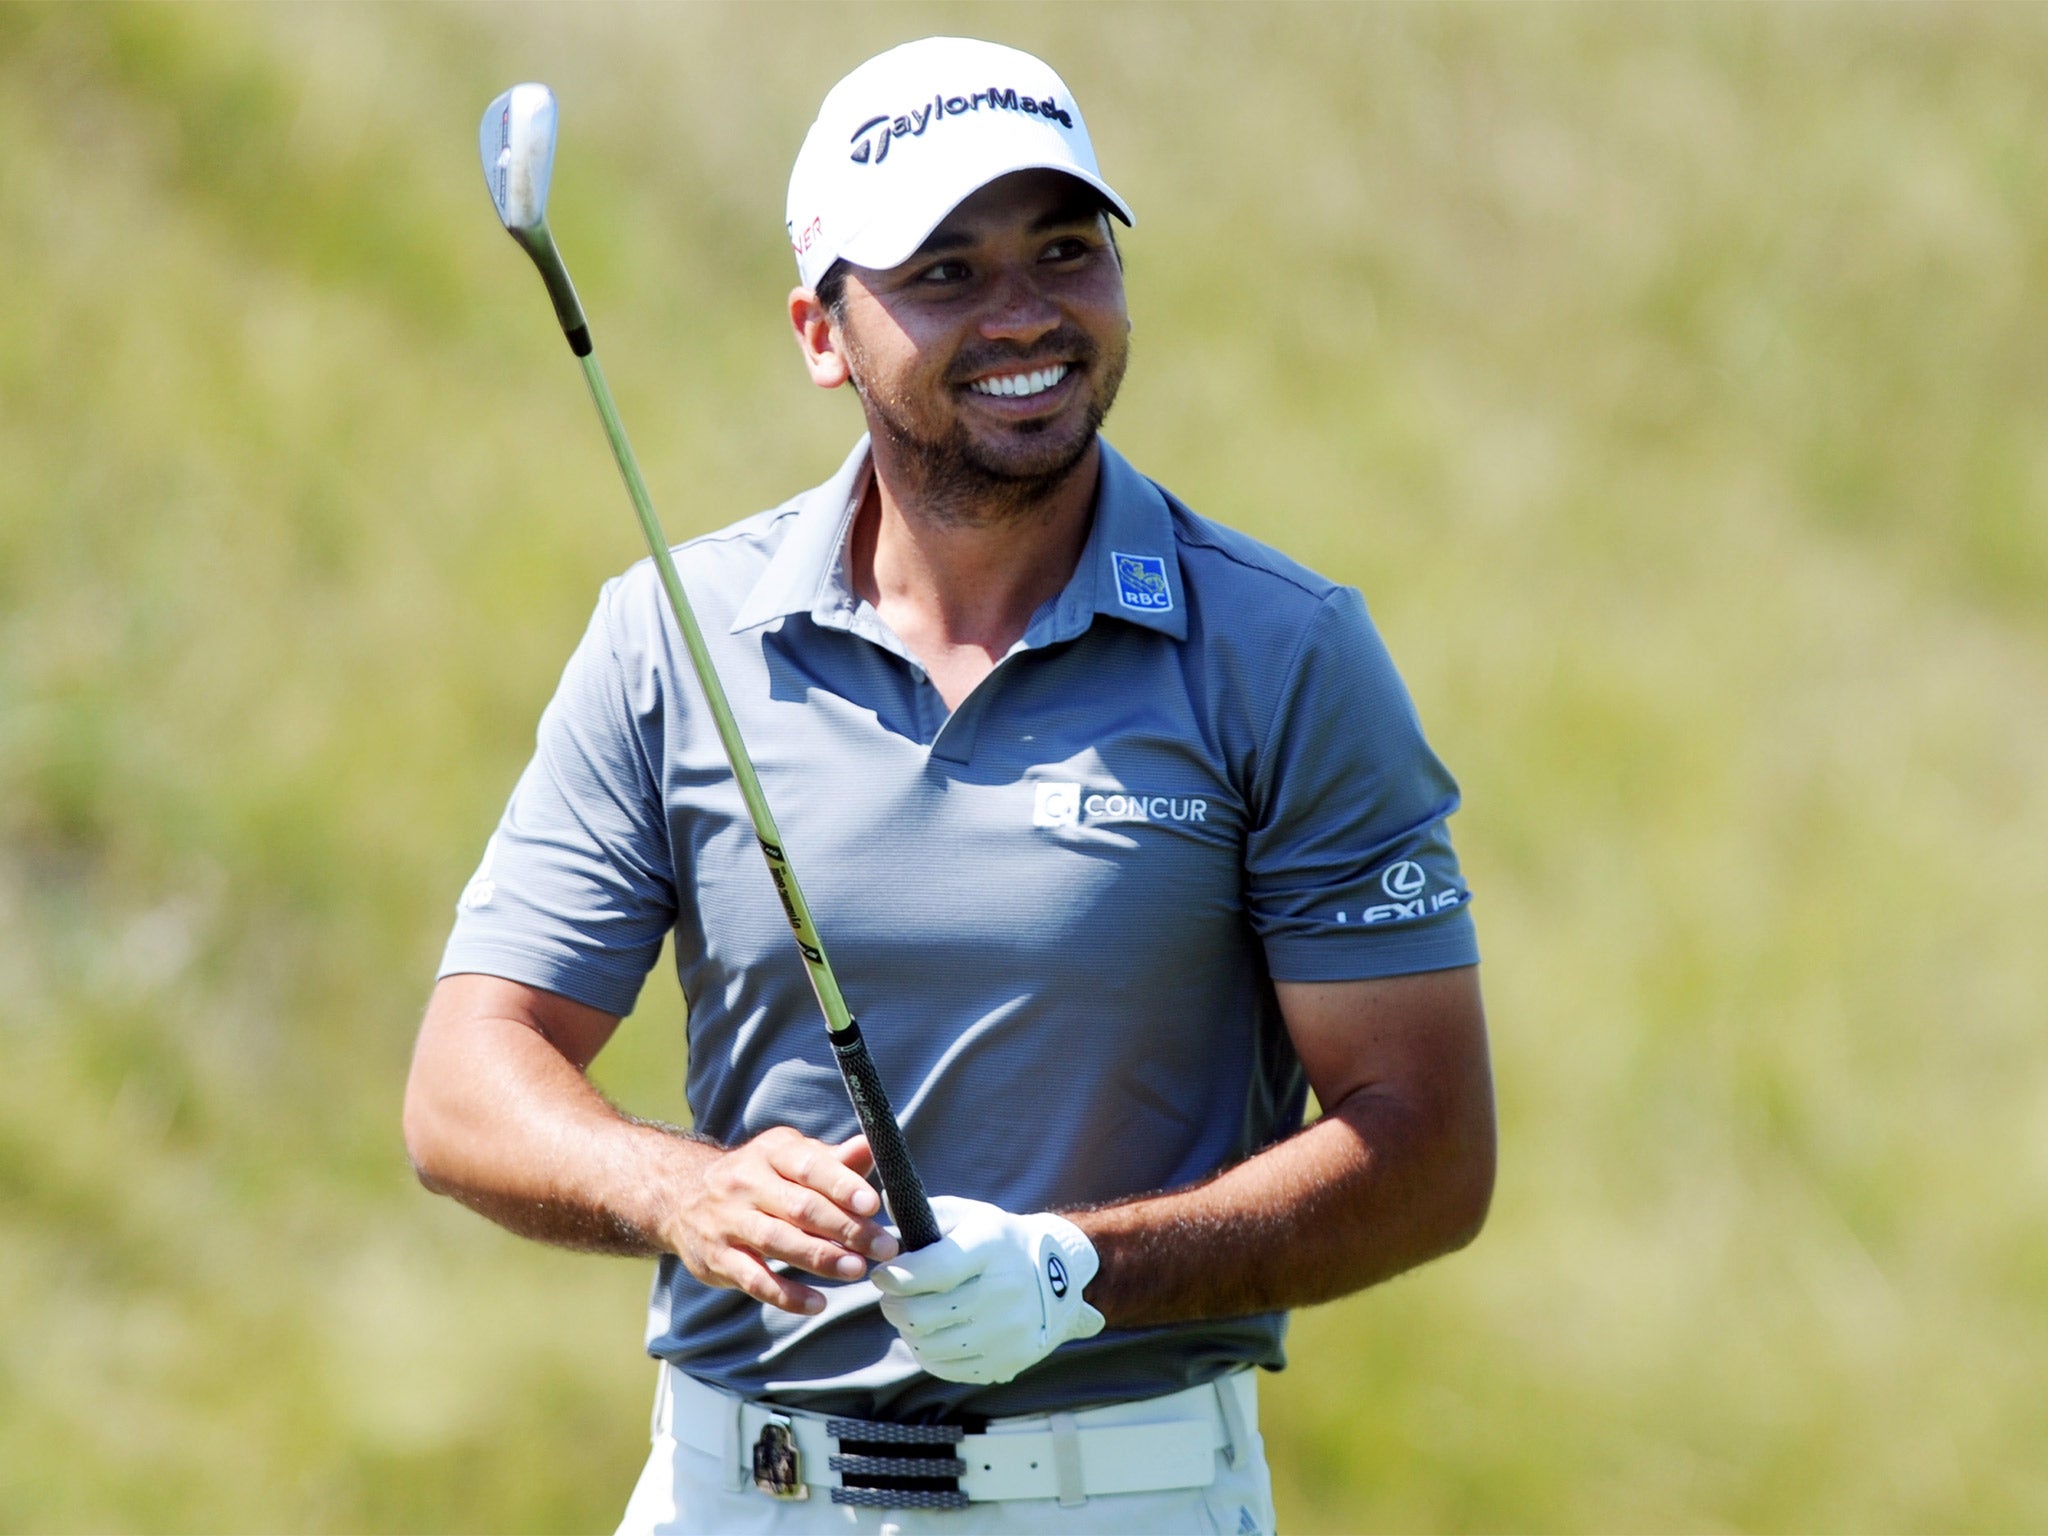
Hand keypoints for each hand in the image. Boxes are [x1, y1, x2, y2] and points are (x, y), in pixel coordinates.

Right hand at [668, 1129, 900, 1315]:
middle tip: (884, 1246)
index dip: (841, 1184)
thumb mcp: (791, 1157)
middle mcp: (745, 1182)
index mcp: (771, 1152)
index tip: (872, 1204)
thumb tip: (873, 1146)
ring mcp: (728, 1221)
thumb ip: (833, 1160)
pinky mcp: (717, 1259)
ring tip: (857, 1270)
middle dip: (845, 1228)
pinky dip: (787, 1295)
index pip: (809, 1165)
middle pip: (799, 1207)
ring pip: (777, 1241)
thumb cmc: (759, 1176)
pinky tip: (818, 1303)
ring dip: (821, 1258)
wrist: (684, 1195)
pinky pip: (754, 1280)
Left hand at [870, 1196, 1104, 1384]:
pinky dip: (928, 1353)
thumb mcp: (972, 1215)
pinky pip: (945, 1367)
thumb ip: (930, 1211)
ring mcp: (1007, 1332)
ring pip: (928, 1346)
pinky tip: (932, 1333)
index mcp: (992, 1248)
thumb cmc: (999, 1241)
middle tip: (890, 1295)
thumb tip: (886, 1204)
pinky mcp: (1006, 1361)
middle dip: (893, 1305)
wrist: (1058, 1276)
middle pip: (923, 1315)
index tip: (880, 1275)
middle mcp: (1005, 1292)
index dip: (898, 1276)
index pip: (937, 1270)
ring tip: (911, 1313)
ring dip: (908, 1331)